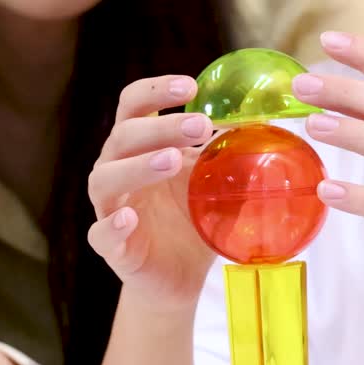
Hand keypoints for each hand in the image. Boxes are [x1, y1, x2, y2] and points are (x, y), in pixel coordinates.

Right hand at [87, 75, 219, 309]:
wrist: (179, 278)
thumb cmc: (192, 221)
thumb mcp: (215, 183)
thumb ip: (228, 156)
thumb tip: (262, 124)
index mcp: (139, 147)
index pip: (134, 105)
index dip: (156, 90)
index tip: (191, 86)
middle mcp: (116, 170)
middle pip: (123, 136)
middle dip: (162, 127)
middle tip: (201, 125)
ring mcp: (109, 208)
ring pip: (105, 179)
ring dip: (138, 165)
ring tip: (173, 160)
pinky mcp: (111, 247)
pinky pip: (101, 233)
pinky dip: (113, 225)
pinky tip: (129, 218)